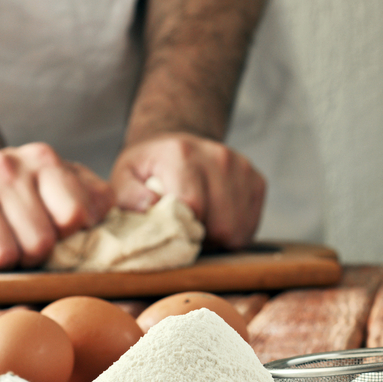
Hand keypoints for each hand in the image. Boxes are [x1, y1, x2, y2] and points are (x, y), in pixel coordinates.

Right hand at [0, 143, 113, 271]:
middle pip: (39, 243)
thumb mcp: (65, 186)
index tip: (56, 233)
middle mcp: (4, 166)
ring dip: (2, 263)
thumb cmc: (24, 194)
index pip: (75, 215)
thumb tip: (118, 211)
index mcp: (44, 160)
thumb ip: (97, 197)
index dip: (67, 236)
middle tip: (22, 246)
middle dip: (35, 255)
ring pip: (1, 256)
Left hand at [111, 132, 265, 248]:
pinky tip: (216, 220)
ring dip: (218, 238)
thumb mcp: (125, 175)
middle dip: (202, 238)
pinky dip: (234, 232)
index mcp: (183, 154)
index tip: (170, 233)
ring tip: (199, 226)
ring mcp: (242, 168)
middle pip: (221, 224)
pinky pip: (250, 226)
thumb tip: (150, 207)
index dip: (181, 231)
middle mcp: (218, 157)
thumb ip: (128, 194)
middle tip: (185, 232)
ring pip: (238, 230)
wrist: (178, 142)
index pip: (193, 206)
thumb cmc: (150, 166)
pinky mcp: (257, 181)